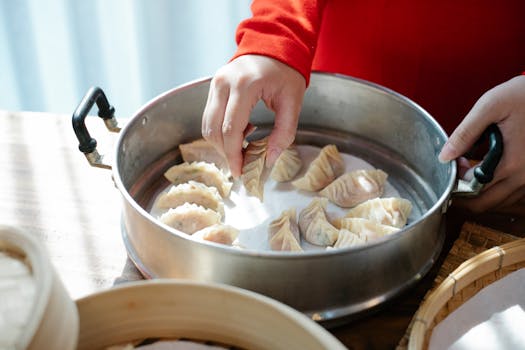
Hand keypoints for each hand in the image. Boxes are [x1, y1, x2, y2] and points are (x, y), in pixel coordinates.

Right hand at [201, 55, 305, 177]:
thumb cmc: (286, 72)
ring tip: (243, 146)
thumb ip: (284, 132)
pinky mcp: (213, 86)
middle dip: (225, 152)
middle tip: (241, 165)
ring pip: (206, 125)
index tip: (240, 172)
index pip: (230, 128)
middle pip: (213, 129)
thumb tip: (269, 160)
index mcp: (245, 85)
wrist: (274, 45)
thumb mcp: (292, 102)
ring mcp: (215, 83)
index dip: (233, 154)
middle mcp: (224, 83)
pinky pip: (209, 116)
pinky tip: (240, 130)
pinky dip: (220, 131)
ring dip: (221, 143)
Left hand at [439, 75, 524, 212]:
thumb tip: (444, 156)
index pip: (473, 188)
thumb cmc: (524, 95)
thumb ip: (465, 133)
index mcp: (512, 163)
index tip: (454, 163)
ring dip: (481, 193)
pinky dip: (497, 189)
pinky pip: (513, 193)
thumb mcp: (490, 107)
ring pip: (501, 201)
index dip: (457, 179)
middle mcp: (524, 176)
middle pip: (486, 204)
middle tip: (455, 177)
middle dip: (464, 195)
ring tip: (470, 172)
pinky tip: (488, 172)